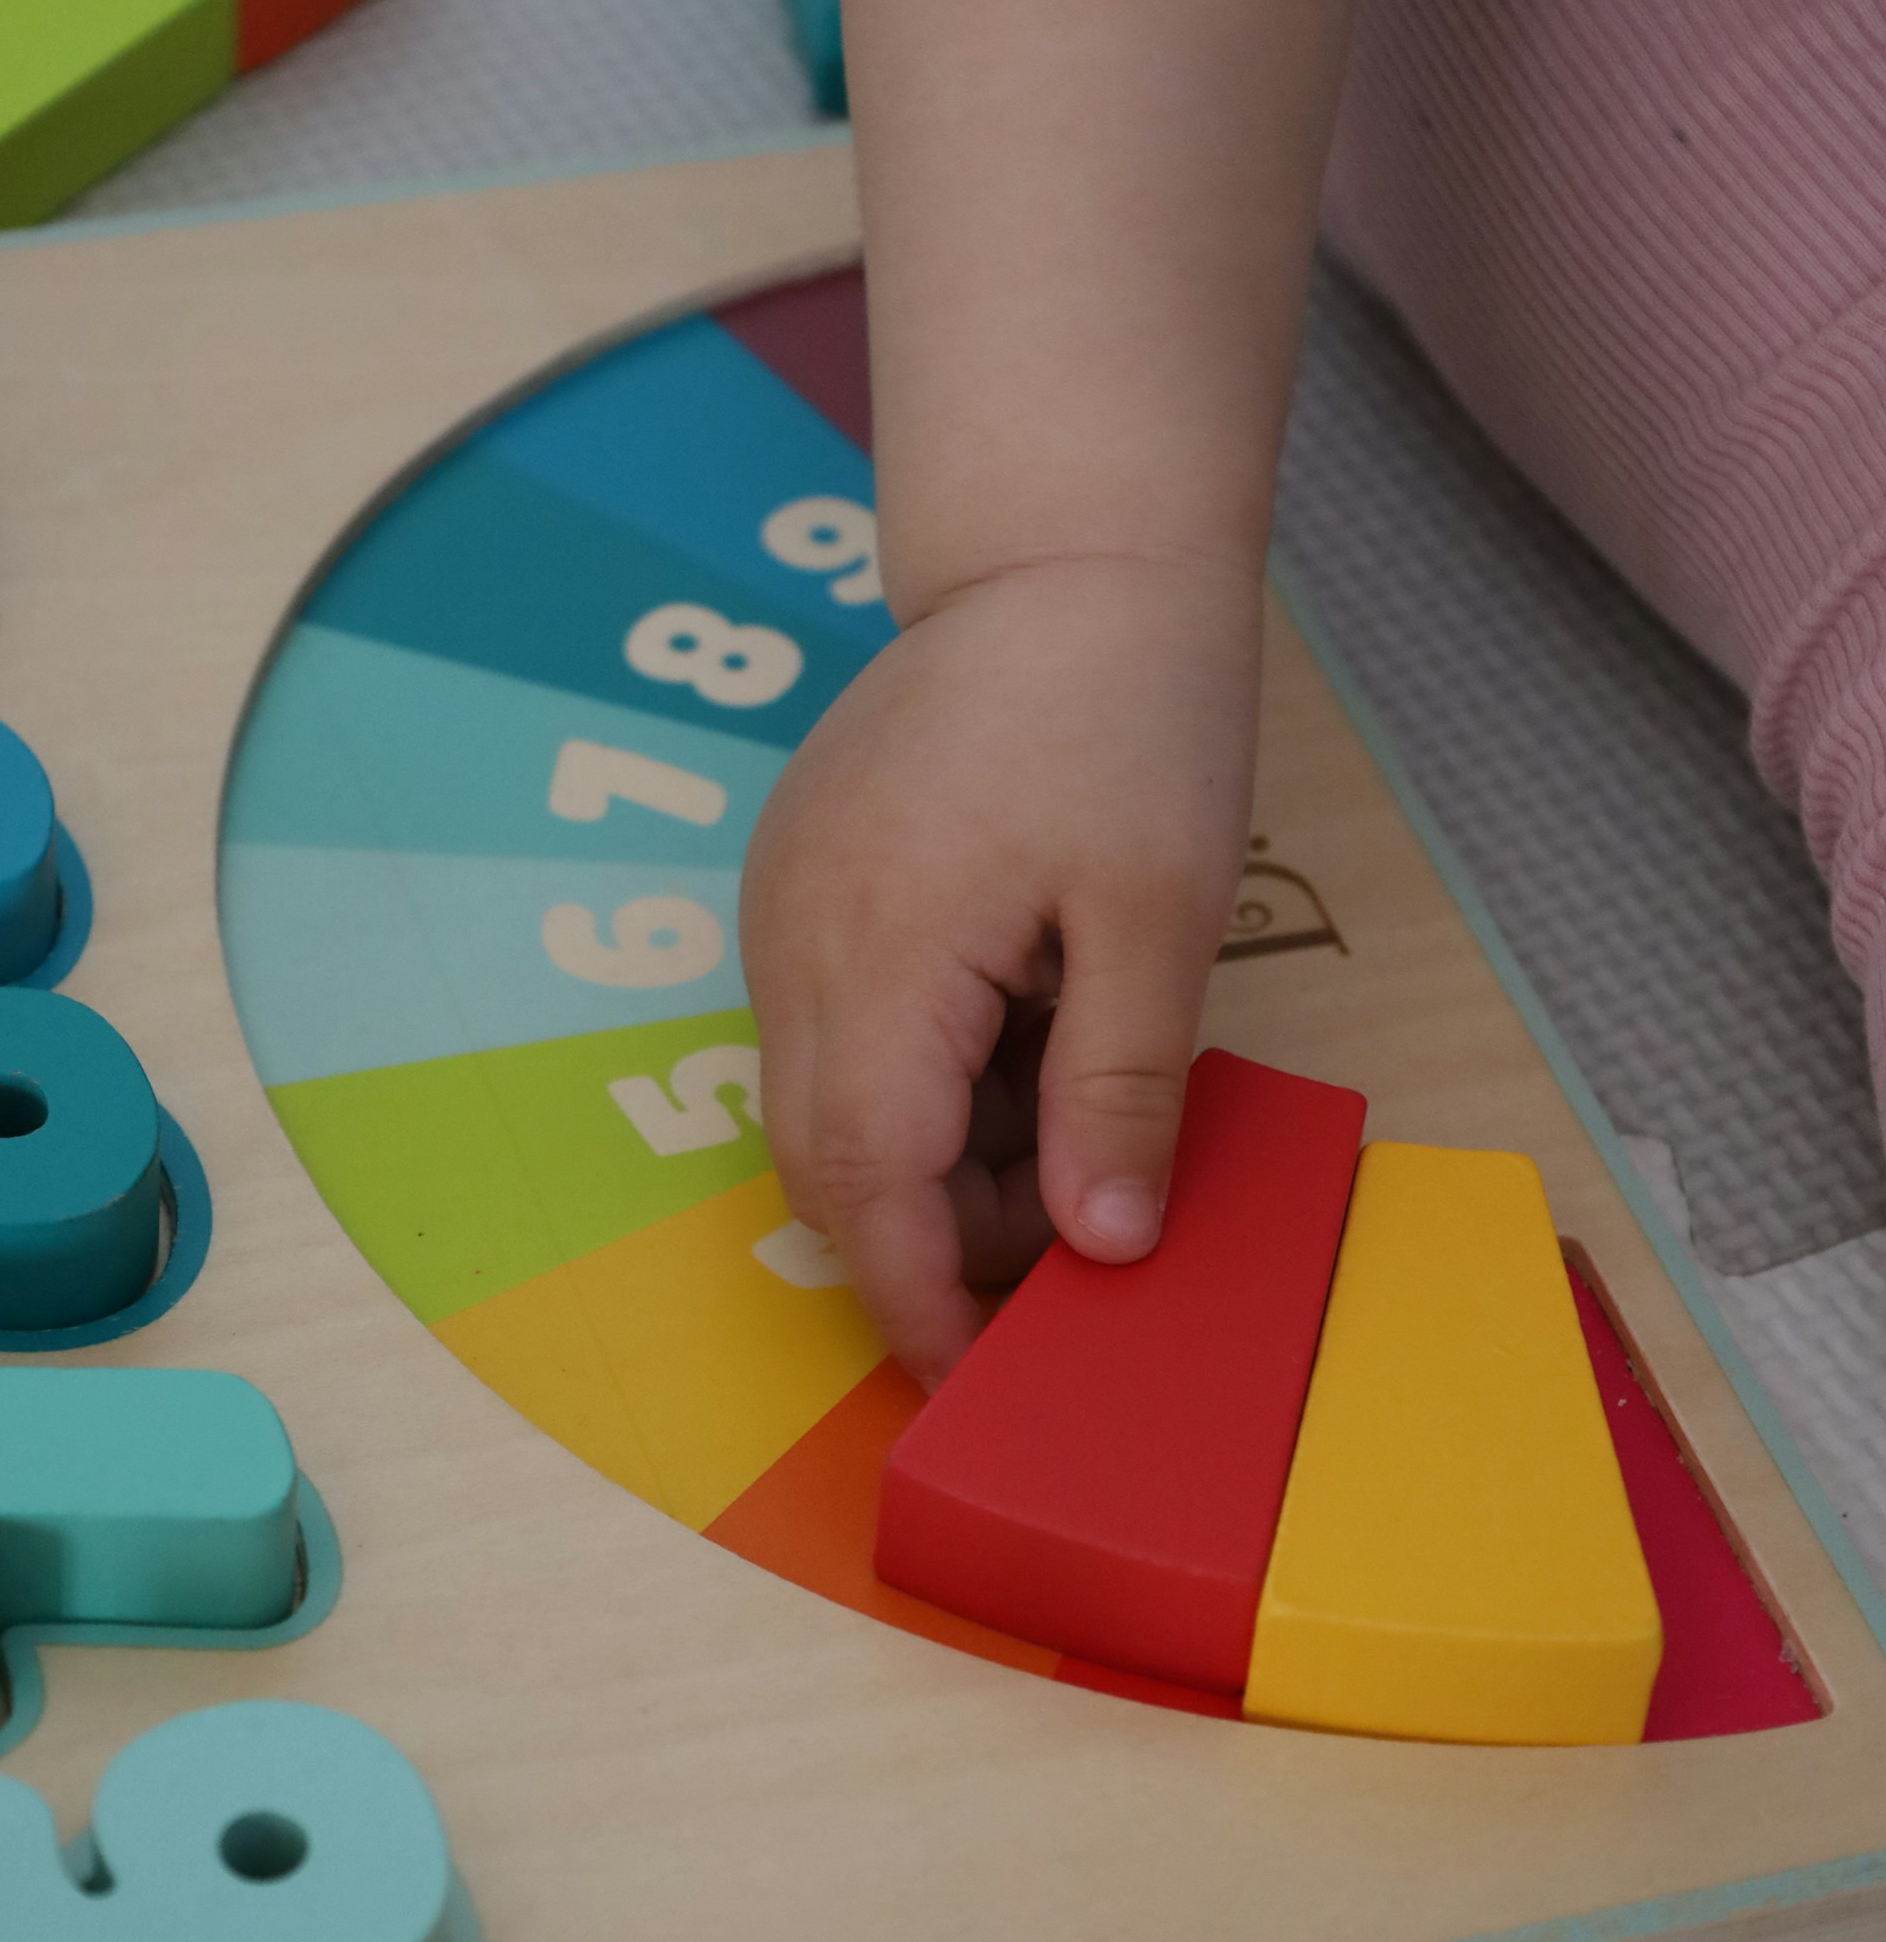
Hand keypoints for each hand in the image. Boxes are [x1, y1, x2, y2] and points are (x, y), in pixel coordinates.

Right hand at [740, 552, 1258, 1385]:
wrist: (1059, 557)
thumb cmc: (1127, 713)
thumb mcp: (1159, 915)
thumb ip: (1119, 1093)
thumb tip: (1098, 1252)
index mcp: (881, 956)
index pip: (867, 1187)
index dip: (918, 1304)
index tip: (978, 1384)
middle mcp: (795, 946)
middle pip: (829, 1165)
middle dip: (940, 1240)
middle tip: (1076, 1240)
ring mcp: (783, 912)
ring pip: (830, 1107)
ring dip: (940, 1155)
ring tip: (1075, 1105)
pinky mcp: (800, 888)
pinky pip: (838, 1036)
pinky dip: (922, 1082)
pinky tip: (1021, 1034)